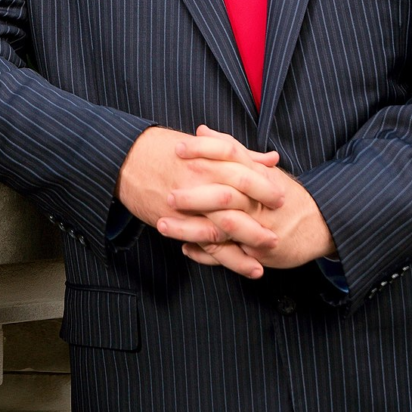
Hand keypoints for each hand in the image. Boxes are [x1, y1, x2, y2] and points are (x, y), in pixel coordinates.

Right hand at [115, 126, 283, 277]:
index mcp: (211, 159)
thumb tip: (272, 159)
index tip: (283, 199)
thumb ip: (240, 152)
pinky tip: (235, 266)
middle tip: (278, 235)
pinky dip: (219, 256)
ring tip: (264, 260)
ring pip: (222, 227)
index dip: (266, 189)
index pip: (246, 174)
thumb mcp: (205, 145)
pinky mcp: (174, 221)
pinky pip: (201, 242)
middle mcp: (201, 180)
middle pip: (238, 203)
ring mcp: (187, 203)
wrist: (127, 157)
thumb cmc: (167, 148)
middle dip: (259, 221)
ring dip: (244, 245)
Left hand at [159, 126, 336, 270]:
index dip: (204, 151)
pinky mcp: (257, 252)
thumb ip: (231, 149)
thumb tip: (201, 130)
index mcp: (258, 174)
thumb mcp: (261, 168)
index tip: (178, 148)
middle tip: (168, 192)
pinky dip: (205, 254)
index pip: (230, 155)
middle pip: (225, 194)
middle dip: (194, 195)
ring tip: (163, 225)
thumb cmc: (283, 193)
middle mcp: (257, 200)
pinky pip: (227, 255)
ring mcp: (257, 228)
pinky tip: (186, 248)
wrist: (319, 223)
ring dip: (190, 228)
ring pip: (221, 229)